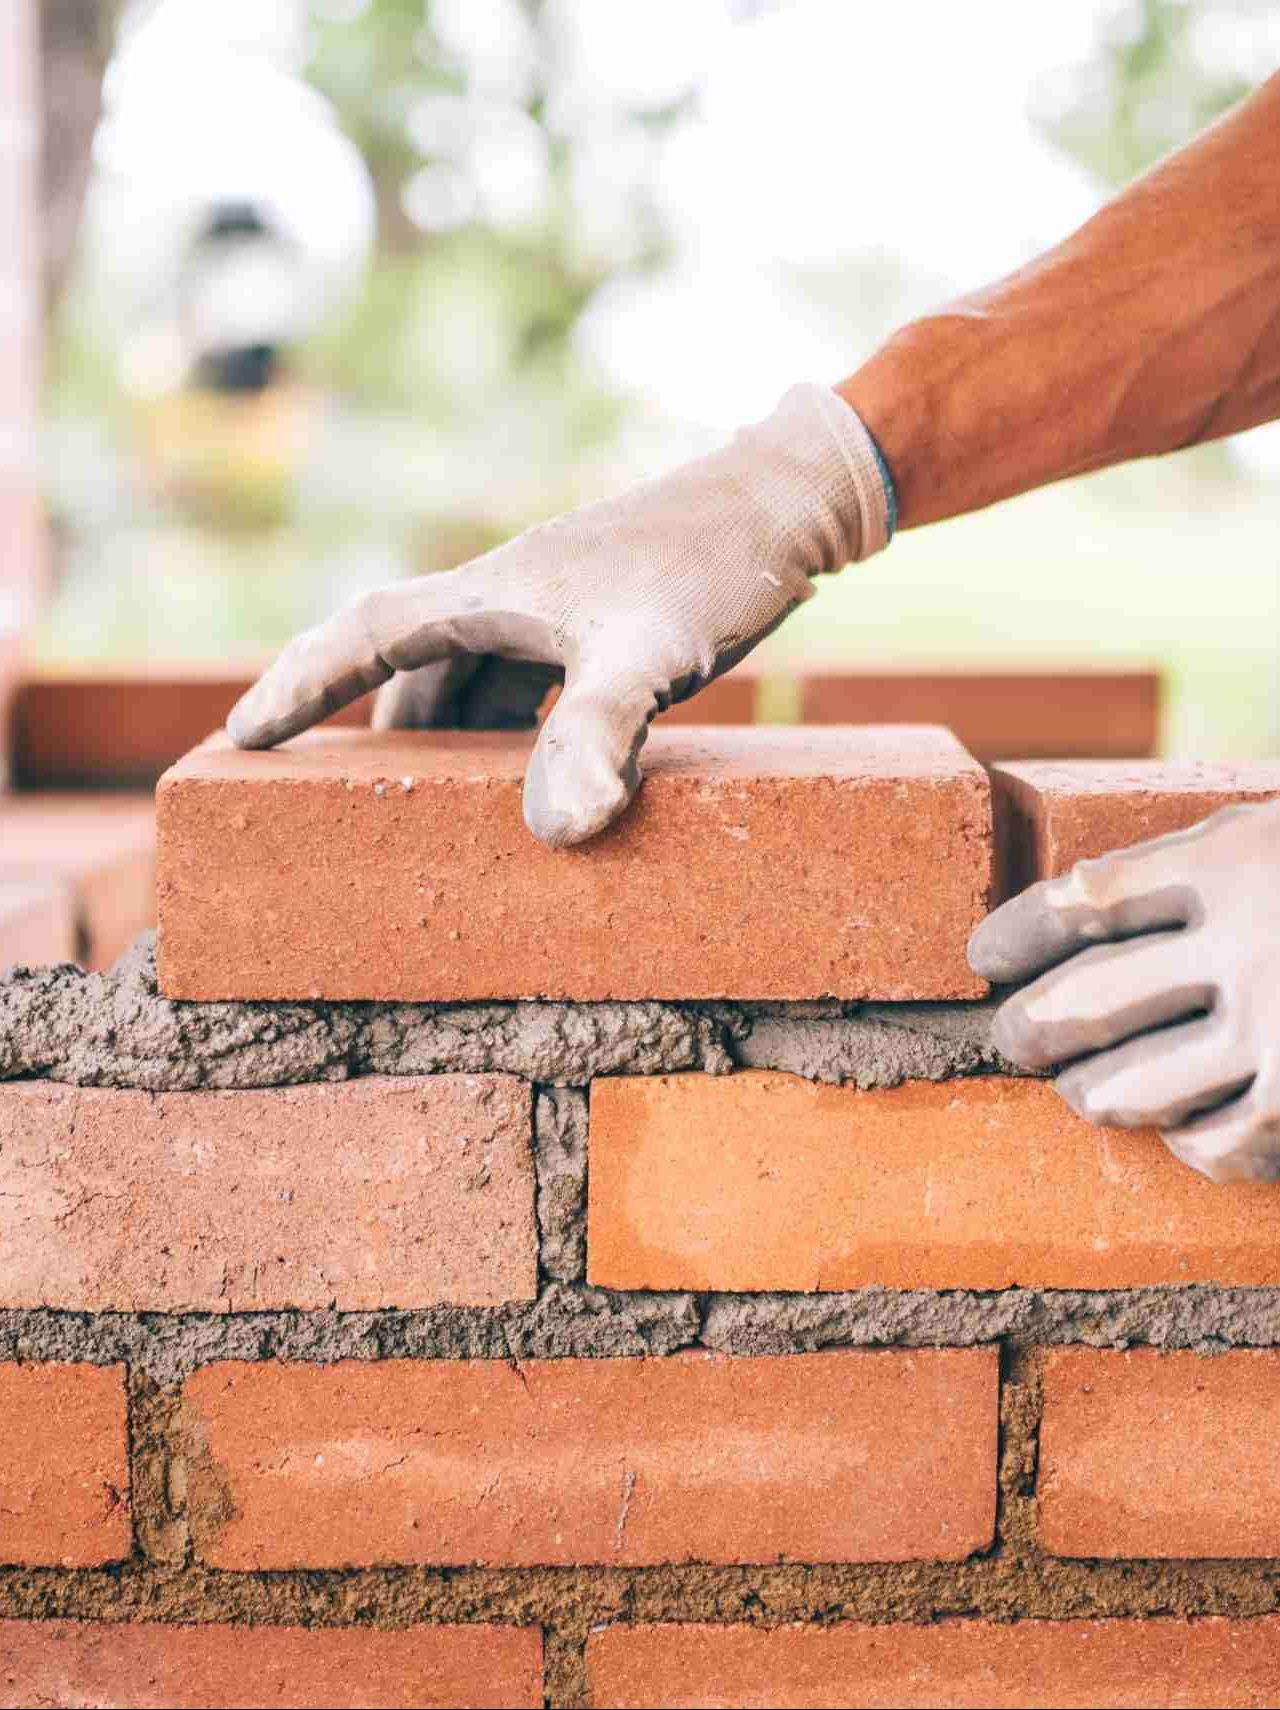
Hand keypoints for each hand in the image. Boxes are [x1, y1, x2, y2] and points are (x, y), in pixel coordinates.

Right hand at [227, 384, 890, 846]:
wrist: (789, 502)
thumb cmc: (715, 563)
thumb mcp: (652, 653)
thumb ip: (598, 735)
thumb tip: (558, 830)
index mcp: (493, 592)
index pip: (366, 633)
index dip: (300, 683)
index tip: (240, 736)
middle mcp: (509, 596)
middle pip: (410, 668)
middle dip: (367, 731)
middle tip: (330, 803)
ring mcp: (553, 609)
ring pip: (468, 682)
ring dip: (444, 740)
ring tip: (426, 810)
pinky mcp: (597, 623)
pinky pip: (524, 686)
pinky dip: (508, 733)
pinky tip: (531, 778)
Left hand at [968, 801, 1279, 1181]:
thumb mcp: (1269, 844)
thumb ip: (1188, 876)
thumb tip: (1067, 921)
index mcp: (1233, 860)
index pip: (1078, 902)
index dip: (1014, 935)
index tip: (984, 956)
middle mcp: (1251, 943)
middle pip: (1080, 1005)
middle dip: (1023, 1031)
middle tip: (1009, 1038)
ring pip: (1125, 1090)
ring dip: (1087, 1094)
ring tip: (1080, 1088)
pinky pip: (1209, 1146)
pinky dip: (1186, 1139)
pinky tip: (1183, 1125)